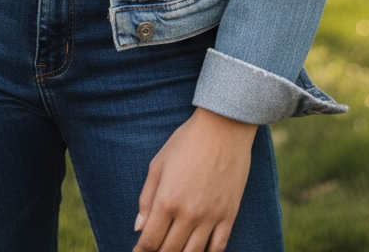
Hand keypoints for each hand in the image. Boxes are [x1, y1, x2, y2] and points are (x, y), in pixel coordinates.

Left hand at [132, 108, 256, 251]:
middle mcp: (189, 213)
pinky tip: (200, 251)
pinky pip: (219, 247)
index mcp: (167, 199)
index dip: (141, 251)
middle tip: (155, 251)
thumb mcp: (158, 164)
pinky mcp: (229, 214)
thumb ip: (147, 198)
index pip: (150, 239)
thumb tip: (139, 227)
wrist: (223, 128)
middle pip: (170, 250)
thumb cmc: (187, 141)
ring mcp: (211, 216)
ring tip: (174, 251)